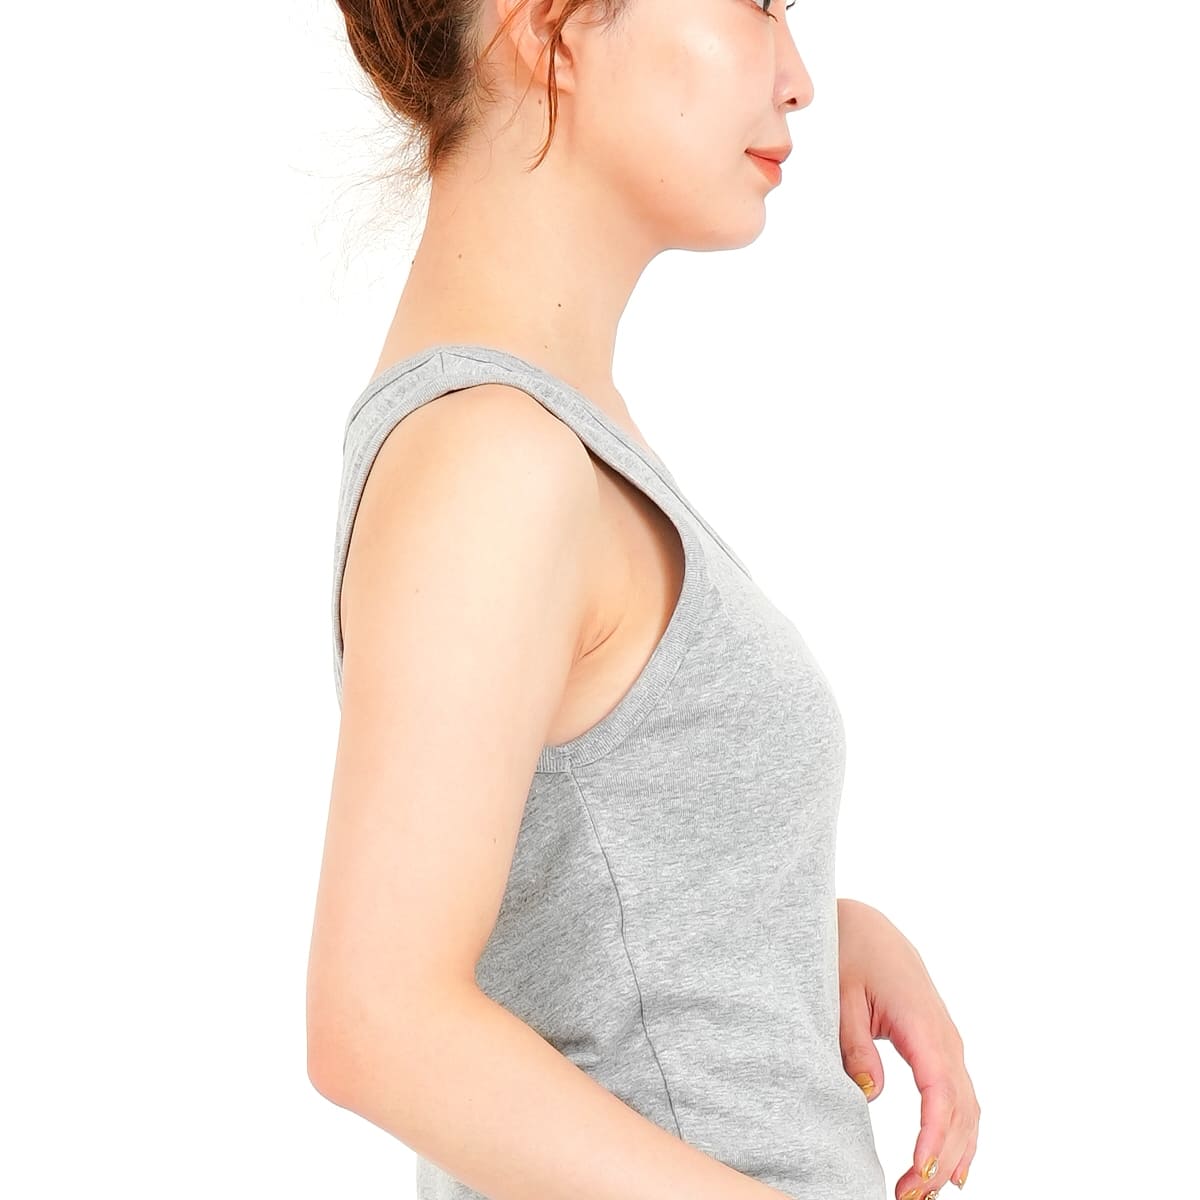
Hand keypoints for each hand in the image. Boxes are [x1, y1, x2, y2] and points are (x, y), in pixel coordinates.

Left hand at [835, 898, 980, 1196]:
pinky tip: (951, 1168)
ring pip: (967, 1108)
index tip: (918, 1170)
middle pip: (959, 1109)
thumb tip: (870, 1092)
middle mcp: (944, 1036)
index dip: (933, 1135)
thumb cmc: (849, 952)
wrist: (865, 924)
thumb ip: (854, 1043)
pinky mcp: (940, 1046)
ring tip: (925, 1194)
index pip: (940, 1089)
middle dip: (940, 1159)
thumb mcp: (839, 993)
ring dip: (952, 1154)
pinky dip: (960, 1135)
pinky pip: (961, 1097)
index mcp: (921, 1022)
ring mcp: (947, 1042)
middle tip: (909, 1197)